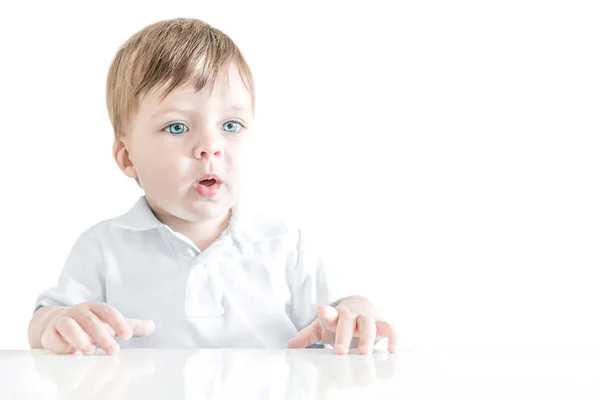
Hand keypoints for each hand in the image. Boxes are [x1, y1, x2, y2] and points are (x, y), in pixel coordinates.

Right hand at [40, 302, 154, 355]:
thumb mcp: (109, 323)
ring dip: (80, 338)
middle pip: (90, 320)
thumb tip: (152, 326)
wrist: (57, 323)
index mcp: (94, 308)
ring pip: (69, 325)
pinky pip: (52, 338)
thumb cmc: (89, 325)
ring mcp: (62, 321)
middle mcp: (78, 312)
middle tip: (114, 351)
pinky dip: (61, 346)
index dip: (118, 321)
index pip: (107, 310)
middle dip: (102, 336)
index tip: (128, 335)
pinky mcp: (49, 334)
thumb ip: (129, 325)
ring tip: (90, 351)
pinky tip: (72, 354)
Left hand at [287, 303, 396, 354]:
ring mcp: (367, 318)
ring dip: (367, 337)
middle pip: (348, 320)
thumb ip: (307, 336)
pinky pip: (390, 328)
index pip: (328, 312)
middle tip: (340, 351)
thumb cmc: (339, 320)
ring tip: (364, 352)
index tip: (321, 311)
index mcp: (335, 315)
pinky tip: (393, 350)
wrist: (361, 305)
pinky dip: (393, 337)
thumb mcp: (322, 327)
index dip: (326, 312)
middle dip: (344, 334)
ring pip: (369, 324)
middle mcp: (351, 315)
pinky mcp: (382, 324)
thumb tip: (289, 346)